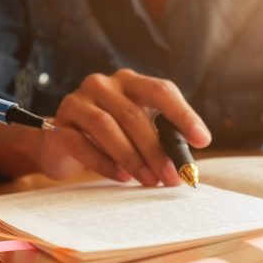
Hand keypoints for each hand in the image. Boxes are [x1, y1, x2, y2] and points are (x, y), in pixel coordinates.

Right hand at [37, 69, 210, 185]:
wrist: (61, 144)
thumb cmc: (108, 138)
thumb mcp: (136, 132)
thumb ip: (160, 138)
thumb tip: (186, 163)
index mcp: (129, 82)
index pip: (160, 90)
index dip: (183, 115)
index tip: (202, 140)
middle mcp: (102, 85)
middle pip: (133, 114)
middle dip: (156, 150)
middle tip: (171, 177)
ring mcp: (77, 102)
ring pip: (107, 127)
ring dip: (132, 158)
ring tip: (149, 180)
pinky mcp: (59, 126)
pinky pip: (82, 144)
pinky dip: (105, 163)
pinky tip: (122, 178)